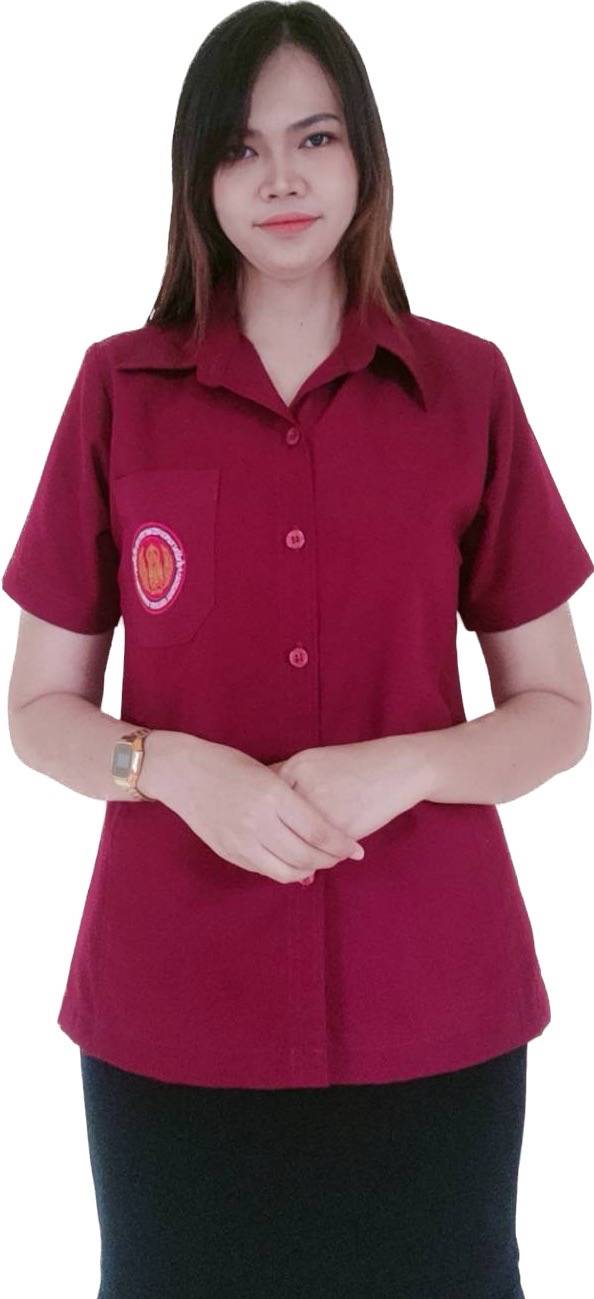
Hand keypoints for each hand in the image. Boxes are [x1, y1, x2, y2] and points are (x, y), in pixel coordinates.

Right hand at [155, 736, 365, 884]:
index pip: (317, 830)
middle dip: (329, 860)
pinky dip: (283, 870)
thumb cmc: (229, 764)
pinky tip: (293, 862)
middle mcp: (257, 820)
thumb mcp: (267, 774)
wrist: (182, 772)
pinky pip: (264, 870)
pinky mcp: (228, 851)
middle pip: (306, 855)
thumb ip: (291, 802)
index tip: (357, 850)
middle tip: (342, 857)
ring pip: (286, 870)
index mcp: (272, 794)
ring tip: (320, 861)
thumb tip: (321, 827)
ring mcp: (240, 840)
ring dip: (308, 870)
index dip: (341, 845)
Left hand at [269, 736, 431, 843]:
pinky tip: (331, 855)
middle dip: (281, 844)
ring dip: (303, 855)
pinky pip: (323, 851)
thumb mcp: (316, 762)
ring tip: (309, 859)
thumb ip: (289, 781)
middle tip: (285, 853)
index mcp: (294, 767)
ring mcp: (322, 807)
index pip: (267, 804)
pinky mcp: (341, 826)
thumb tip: (265, 811)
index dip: (269, 822)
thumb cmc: (355, 767)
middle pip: (279, 826)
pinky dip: (326, 857)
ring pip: (299, 842)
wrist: (397, 767)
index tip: (272, 832)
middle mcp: (303, 786)